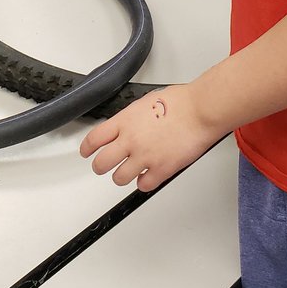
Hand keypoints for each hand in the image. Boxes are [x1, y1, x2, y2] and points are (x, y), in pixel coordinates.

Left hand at [79, 85, 215, 190]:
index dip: (87, 148)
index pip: (95, 138)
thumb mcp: (145, 102)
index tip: (86, 152)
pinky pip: (143, 185)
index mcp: (125, 120)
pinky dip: (143, 183)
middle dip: (100, 166)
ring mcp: (145, 156)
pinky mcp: (161, 169)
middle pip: (102, 163)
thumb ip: (131, 118)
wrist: (200, 111)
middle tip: (102, 166)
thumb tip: (127, 125)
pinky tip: (146, 177)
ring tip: (126, 172)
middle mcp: (131, 140)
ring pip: (119, 178)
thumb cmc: (180, 102)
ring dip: (121, 176)